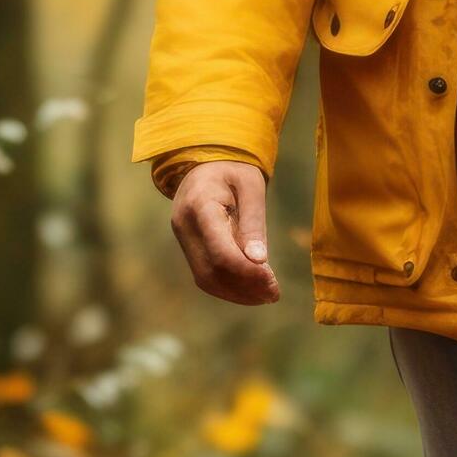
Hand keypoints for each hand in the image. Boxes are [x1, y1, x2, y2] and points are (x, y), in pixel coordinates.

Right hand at [172, 161, 280, 304]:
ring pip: (205, 278)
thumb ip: (254, 222)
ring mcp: (182, 238)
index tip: (272, 280)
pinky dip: (228, 287)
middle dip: (244, 287)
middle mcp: (184, 226)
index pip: (219, 250)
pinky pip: (204, 274)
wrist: (206, 161)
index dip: (246, 271)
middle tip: (274, 293)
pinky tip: (252, 289)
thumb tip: (259, 260)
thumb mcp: (251, 186)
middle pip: (210, 270)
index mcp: (200, 205)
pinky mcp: (188, 246)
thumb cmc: (234, 169)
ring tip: (267, 295)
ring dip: (237, 293)